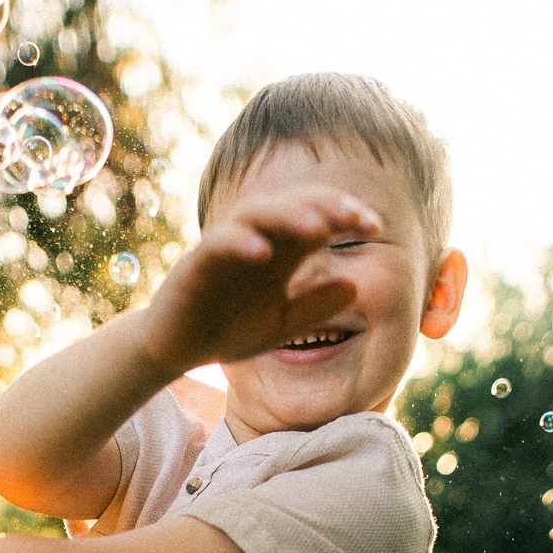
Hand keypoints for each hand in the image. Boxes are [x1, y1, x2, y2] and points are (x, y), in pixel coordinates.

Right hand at [143, 184, 380, 369]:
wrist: (177, 347)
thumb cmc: (228, 329)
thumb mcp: (282, 325)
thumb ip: (315, 308)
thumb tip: (356, 286)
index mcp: (280, 249)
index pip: (317, 217)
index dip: (346, 214)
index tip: (376, 223)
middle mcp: (255, 238)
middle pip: (291, 205)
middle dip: (325, 205)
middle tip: (354, 214)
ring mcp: (226, 246)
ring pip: (257, 214)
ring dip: (287, 215)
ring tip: (317, 226)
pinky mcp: (196, 262)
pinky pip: (218, 244)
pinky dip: (239, 243)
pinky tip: (262, 251)